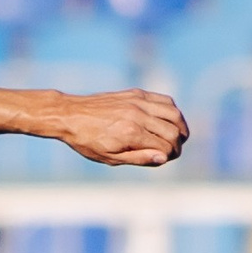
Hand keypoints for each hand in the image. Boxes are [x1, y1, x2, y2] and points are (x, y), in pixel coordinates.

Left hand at [50, 90, 188, 166]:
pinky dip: (172, 111)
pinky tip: (167, 120)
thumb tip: (163, 158)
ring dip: (181, 126)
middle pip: (174, 130)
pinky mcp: (136, 93)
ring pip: (174, 112)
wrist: (70, 115)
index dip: (171, 156)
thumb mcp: (110, 158)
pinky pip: (164, 99)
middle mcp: (138, 115)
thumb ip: (139, 158)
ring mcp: (138, 101)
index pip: (166, 146)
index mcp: (131, 134)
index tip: (166, 159)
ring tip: (177, 136)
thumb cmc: (87, 141)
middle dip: (178, 144)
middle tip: (172, 151)